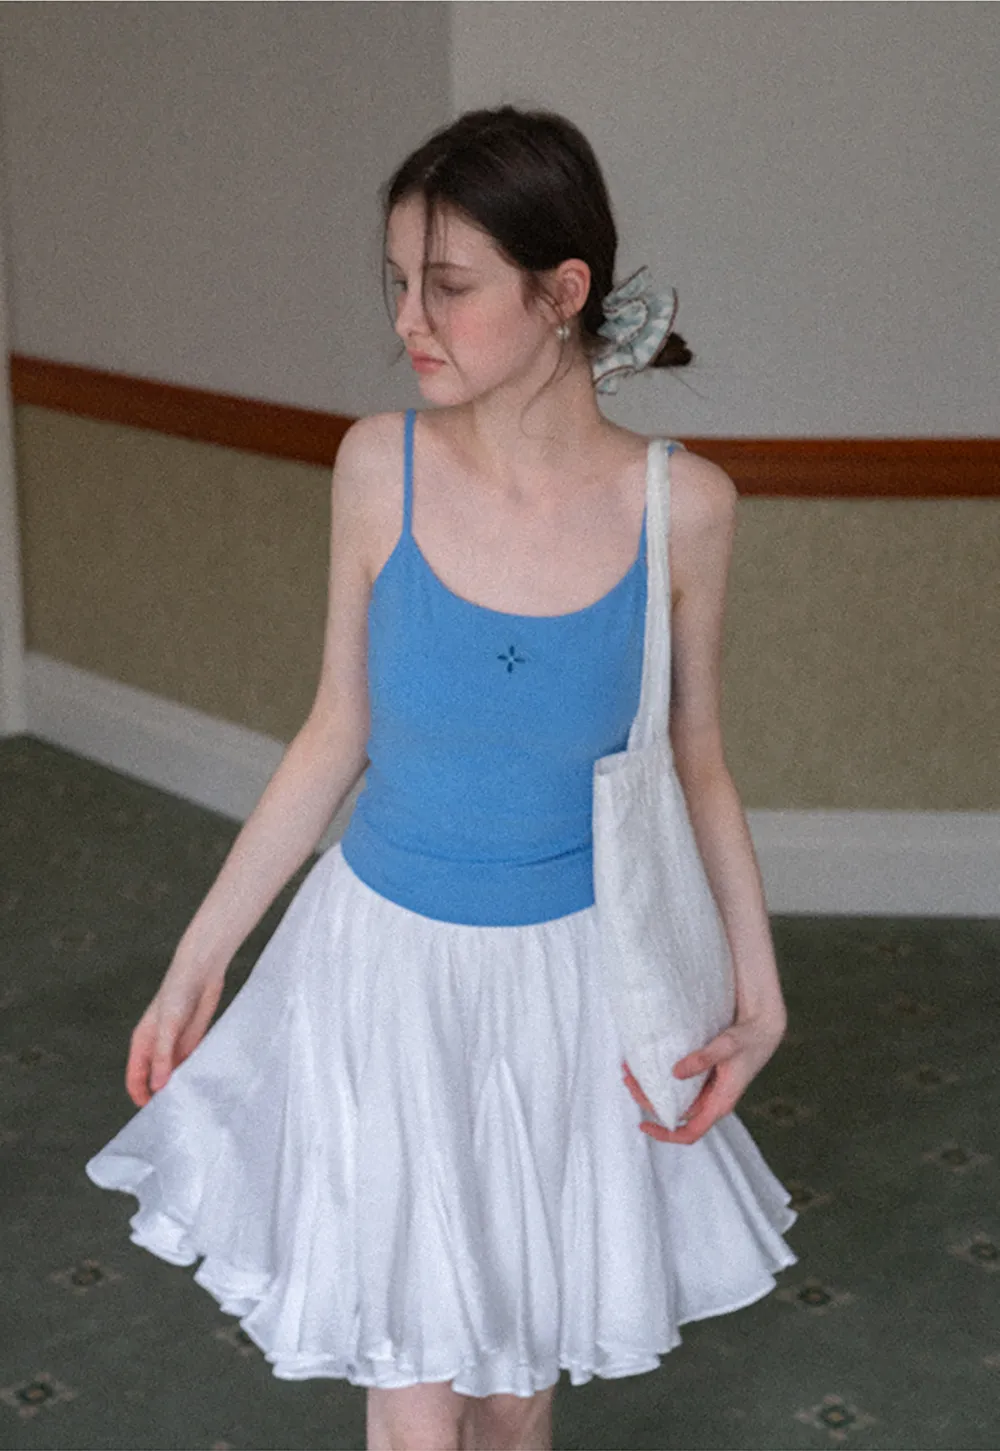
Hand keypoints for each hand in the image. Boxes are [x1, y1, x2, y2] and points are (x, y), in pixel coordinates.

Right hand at [125, 956, 226, 1107]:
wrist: (201, 972)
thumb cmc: (178, 994)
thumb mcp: (168, 1027)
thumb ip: (163, 1056)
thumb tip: (158, 1087)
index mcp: (142, 1044)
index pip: (135, 1078)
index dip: (141, 1096)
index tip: (154, 1114)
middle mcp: (157, 1049)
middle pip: (154, 1080)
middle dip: (162, 1096)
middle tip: (176, 1114)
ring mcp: (175, 1047)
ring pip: (173, 1075)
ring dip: (180, 1087)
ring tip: (192, 1105)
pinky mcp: (193, 1043)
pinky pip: (191, 1065)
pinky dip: (194, 1076)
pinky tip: (204, 1087)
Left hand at [622, 1012, 785, 1144]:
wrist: (764, 1026)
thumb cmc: (750, 1039)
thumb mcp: (727, 1046)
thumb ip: (704, 1058)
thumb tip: (675, 1073)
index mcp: (720, 1103)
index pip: (690, 1132)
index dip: (665, 1134)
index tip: (642, 1125)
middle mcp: (711, 1099)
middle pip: (674, 1111)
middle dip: (647, 1099)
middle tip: (627, 1077)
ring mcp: (707, 1087)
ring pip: (674, 1095)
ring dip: (651, 1085)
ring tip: (630, 1067)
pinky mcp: (705, 1073)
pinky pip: (679, 1081)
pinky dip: (661, 1074)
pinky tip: (648, 1061)